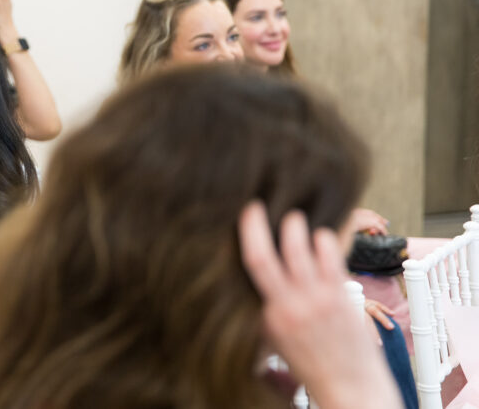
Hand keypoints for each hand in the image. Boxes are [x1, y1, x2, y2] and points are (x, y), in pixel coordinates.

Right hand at [238, 202, 398, 408]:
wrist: (351, 390)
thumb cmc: (315, 367)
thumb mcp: (278, 342)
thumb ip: (269, 312)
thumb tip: (262, 287)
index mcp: (269, 317)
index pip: (249, 271)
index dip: (246, 242)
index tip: (245, 224)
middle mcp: (288, 306)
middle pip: (262, 257)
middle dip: (254, 225)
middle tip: (255, 207)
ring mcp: (316, 300)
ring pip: (298, 249)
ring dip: (294, 227)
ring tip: (294, 216)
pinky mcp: (341, 297)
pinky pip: (329, 257)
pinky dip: (324, 241)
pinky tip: (323, 235)